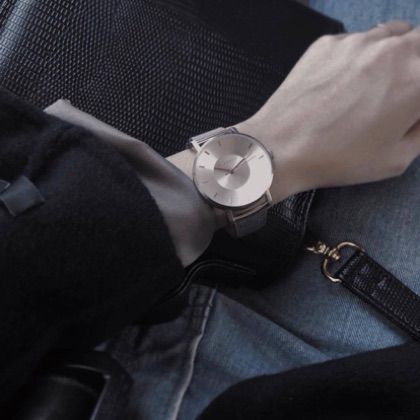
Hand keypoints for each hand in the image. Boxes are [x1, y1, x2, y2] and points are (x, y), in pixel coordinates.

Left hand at [235, 20, 419, 202]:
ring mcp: (356, 41)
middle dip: (416, 65)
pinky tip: (340, 83)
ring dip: (394, 54)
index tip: (411, 109)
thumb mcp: (396, 158)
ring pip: (392, 34)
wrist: (280, 148)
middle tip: (400, 91)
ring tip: (373, 84)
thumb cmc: (340, 159)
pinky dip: (359, 56)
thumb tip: (419, 113)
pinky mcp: (326, 42)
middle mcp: (392, 49)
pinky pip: (356, 41)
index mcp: (418, 78)